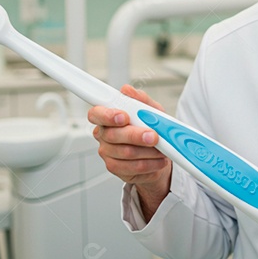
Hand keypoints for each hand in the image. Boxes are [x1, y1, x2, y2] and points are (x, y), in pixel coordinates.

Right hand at [88, 84, 172, 219]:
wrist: (159, 154)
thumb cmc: (151, 129)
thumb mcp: (151, 111)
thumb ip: (140, 100)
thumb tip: (127, 90)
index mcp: (107, 117)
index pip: (96, 114)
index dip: (107, 115)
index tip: (124, 117)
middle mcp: (103, 135)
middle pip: (113, 135)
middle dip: (135, 135)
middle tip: (153, 136)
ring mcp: (108, 153)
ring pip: (125, 153)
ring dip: (147, 151)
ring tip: (161, 149)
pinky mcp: (116, 168)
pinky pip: (132, 168)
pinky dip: (150, 164)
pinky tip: (159, 160)